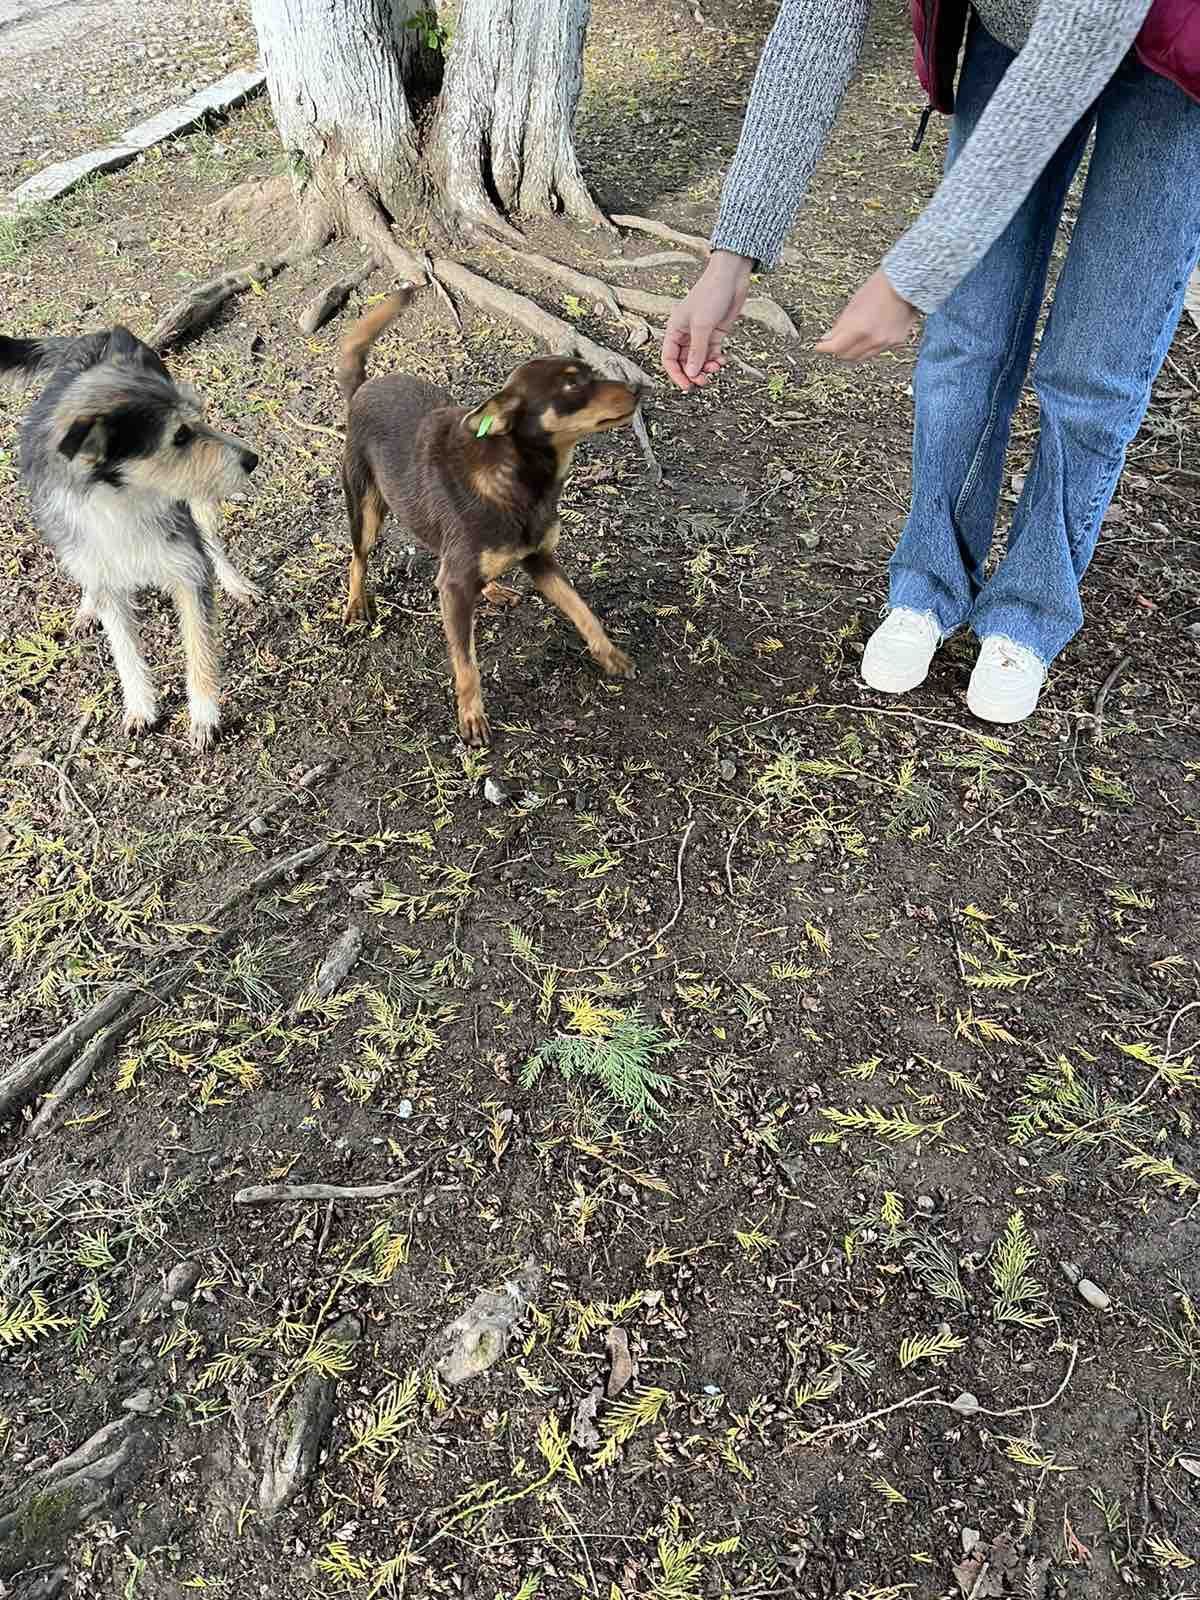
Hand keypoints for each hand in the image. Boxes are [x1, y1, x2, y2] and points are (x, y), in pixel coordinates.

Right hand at [662, 250, 752, 390]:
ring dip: (706, 368)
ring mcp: (701, 334)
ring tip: (715, 369)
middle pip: (685, 362)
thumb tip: (691, 373)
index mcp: (675, 329)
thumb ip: (696, 352)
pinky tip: (722, 361)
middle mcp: (686, 334)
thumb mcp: (701, 326)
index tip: (687, 385)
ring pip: (699, 360)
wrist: (730, 278)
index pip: (669, 358)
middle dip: (693, 372)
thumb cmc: (711, 294)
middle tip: (704, 380)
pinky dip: (716, 360)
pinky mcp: (715, 334)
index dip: (676, 373)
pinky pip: (712, 354)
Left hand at [815, 269, 919, 361]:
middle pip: (847, 356)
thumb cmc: (879, 287)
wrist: (906, 283)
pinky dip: (869, 346)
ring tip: (852, 338)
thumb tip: (827, 338)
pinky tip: (870, 334)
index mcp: (858, 328)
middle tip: (834, 343)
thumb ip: (840, 325)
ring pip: (862, 356)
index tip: (819, 346)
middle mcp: (872, 339)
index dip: (824, 348)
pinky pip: (877, 350)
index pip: (835, 348)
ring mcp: (885, 343)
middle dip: (838, 350)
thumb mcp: (853, 305)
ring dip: (853, 350)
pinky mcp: (896, 342)